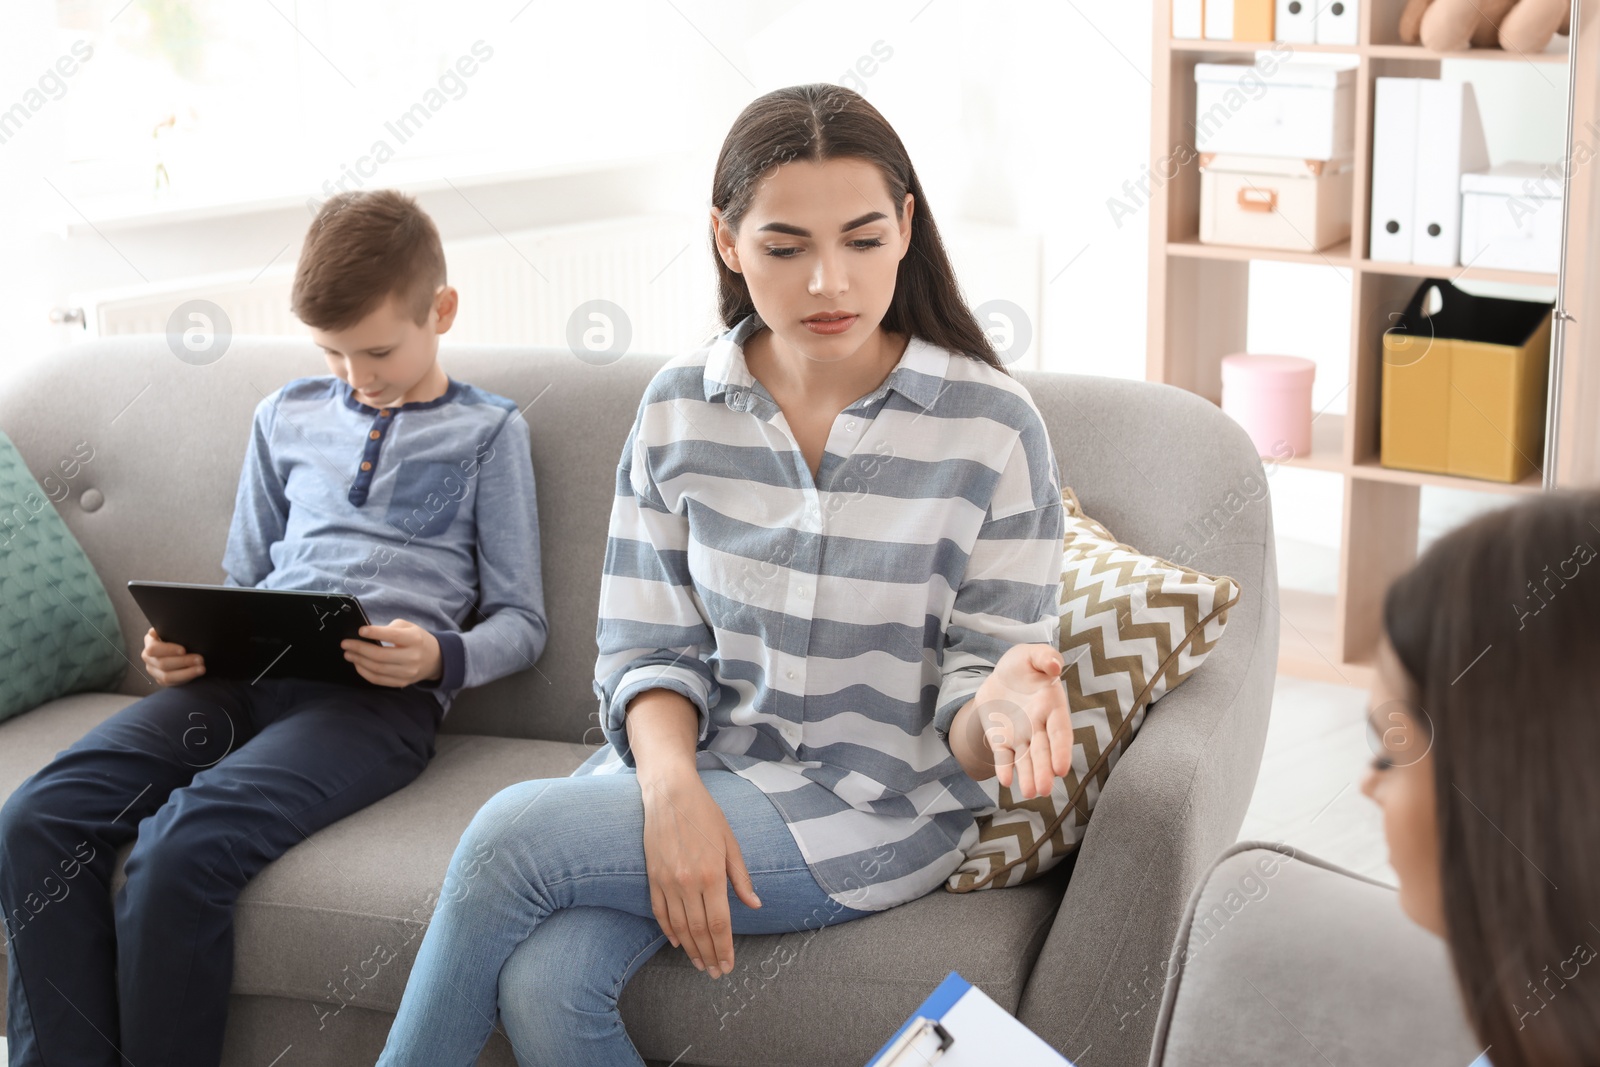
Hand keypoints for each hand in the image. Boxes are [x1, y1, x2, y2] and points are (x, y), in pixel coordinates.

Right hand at [142, 627, 205, 686]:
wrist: (181, 646)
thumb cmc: (179, 635)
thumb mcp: (174, 630)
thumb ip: (168, 629)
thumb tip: (155, 631)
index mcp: (150, 641)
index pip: (153, 648)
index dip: (168, 650)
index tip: (184, 650)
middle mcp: (148, 657)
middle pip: (162, 663)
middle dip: (184, 662)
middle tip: (200, 659)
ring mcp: (153, 670)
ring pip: (167, 676)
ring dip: (187, 672)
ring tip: (201, 668)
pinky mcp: (161, 679)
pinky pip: (172, 682)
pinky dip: (186, 677)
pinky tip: (197, 672)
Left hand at [340, 619, 441, 686]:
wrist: (435, 659)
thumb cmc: (417, 639)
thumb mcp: (408, 627)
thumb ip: (389, 628)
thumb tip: (365, 634)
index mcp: (415, 639)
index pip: (392, 636)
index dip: (374, 633)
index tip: (360, 630)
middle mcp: (412, 657)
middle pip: (381, 655)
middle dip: (359, 649)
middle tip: (345, 644)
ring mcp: (407, 672)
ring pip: (377, 669)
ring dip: (359, 661)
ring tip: (348, 654)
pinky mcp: (402, 683)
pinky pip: (378, 680)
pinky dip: (364, 672)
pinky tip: (358, 664)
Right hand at [639, 769, 761, 979]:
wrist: (670, 794)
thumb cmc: (705, 814)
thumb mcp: (730, 842)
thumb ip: (741, 877)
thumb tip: (754, 905)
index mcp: (712, 874)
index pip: (719, 923)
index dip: (724, 948)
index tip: (728, 965)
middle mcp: (688, 882)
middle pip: (699, 930)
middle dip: (708, 955)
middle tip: (715, 972)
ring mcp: (667, 881)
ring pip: (679, 926)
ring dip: (690, 949)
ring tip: (699, 964)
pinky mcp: (653, 877)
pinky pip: (660, 911)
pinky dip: (668, 930)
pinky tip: (677, 942)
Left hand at [974, 643, 1070, 800]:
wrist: (999, 676)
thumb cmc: (1022, 665)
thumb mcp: (1031, 654)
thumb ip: (1045, 658)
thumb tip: (1055, 666)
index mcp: (1051, 707)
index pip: (1060, 732)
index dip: (1061, 750)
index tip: (1061, 768)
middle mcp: (1039, 726)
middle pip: (1043, 752)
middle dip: (1043, 771)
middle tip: (1044, 790)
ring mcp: (1021, 736)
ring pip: (1026, 760)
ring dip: (1028, 776)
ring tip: (1030, 793)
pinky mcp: (1003, 740)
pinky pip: (1004, 757)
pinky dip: (1004, 768)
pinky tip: (1005, 780)